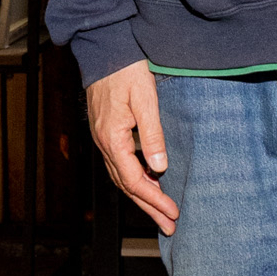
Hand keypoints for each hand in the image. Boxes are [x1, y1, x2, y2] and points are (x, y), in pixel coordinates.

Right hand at [86, 58, 178, 230]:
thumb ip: (153, 135)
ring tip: (161, 212)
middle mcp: (104, 143)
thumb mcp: (145, 100)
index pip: (134, 181)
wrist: (104, 49)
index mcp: (112, 139)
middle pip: (127, 186)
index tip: (172, 212)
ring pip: (122, 177)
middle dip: (149, 208)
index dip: (154, 200)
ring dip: (142, 197)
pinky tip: (149, 182)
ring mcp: (104, 138)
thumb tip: (160, 168)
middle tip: (169, 226)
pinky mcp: (107, 131)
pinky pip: (120, 164)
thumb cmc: (125, 70)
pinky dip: (135, 179)